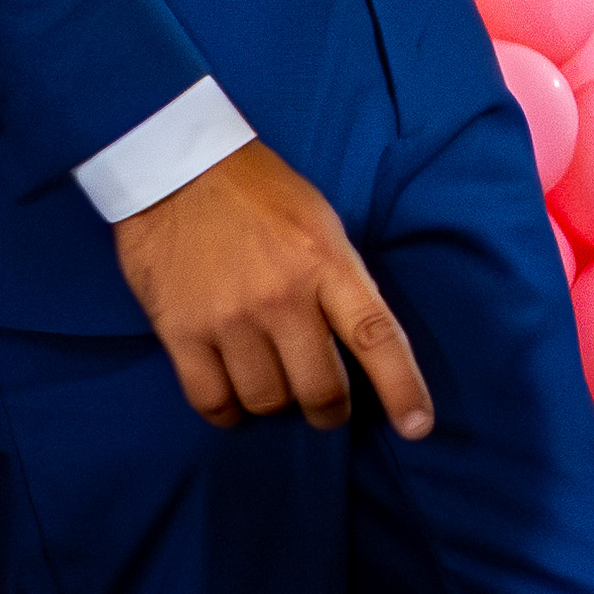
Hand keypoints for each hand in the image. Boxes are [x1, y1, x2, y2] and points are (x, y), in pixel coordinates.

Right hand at [114, 140, 433, 436]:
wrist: (175, 167)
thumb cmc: (258, 193)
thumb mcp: (321, 222)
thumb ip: (342, 281)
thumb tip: (363, 341)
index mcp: (327, 264)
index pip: (376, 338)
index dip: (402, 389)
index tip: (417, 426)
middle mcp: (282, 297)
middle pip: (320, 389)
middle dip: (328, 408)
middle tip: (324, 403)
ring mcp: (229, 318)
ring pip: (267, 400)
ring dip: (274, 401)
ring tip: (270, 381)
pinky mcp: (181, 331)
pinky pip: (212, 400)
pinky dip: (226, 411)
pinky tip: (232, 399)